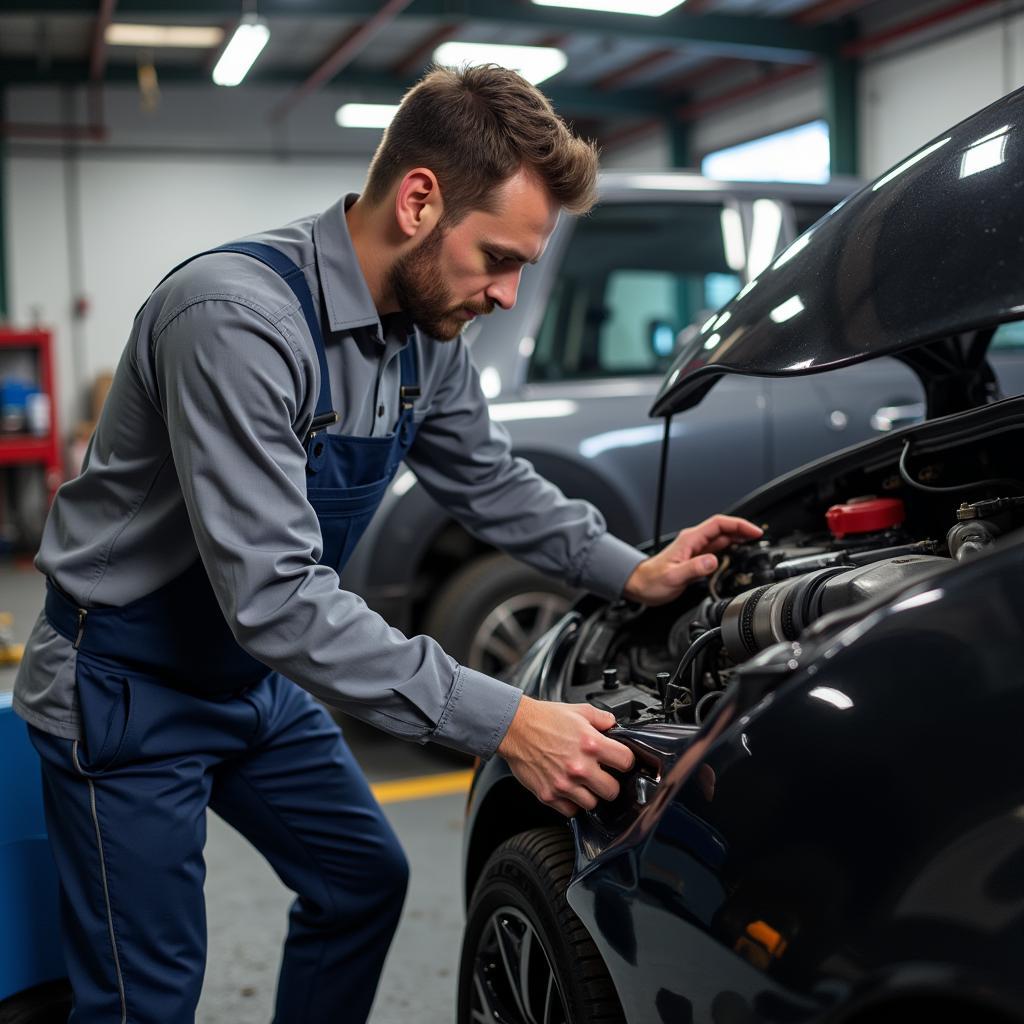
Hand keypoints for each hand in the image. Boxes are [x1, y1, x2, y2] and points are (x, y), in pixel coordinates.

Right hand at [497, 696, 634, 816]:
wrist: (515, 727)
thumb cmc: (544, 719)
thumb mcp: (579, 710)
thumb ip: (602, 719)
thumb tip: (615, 726)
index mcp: (591, 744)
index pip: (626, 762)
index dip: (625, 760)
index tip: (619, 761)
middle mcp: (579, 767)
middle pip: (613, 791)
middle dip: (610, 783)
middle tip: (602, 775)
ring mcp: (564, 784)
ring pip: (593, 804)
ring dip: (590, 794)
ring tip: (582, 782)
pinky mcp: (549, 795)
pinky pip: (571, 811)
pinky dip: (571, 803)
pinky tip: (568, 789)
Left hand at [623, 514, 762, 605]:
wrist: (639, 585)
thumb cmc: (651, 581)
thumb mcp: (673, 577)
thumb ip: (693, 568)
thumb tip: (712, 561)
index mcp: (690, 540)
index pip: (719, 524)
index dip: (739, 525)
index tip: (754, 531)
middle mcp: (693, 542)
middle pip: (723, 529)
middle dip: (742, 530)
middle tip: (759, 537)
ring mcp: (695, 549)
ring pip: (721, 538)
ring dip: (738, 538)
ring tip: (753, 544)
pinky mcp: (695, 558)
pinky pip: (716, 549)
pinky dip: (730, 549)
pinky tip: (737, 554)